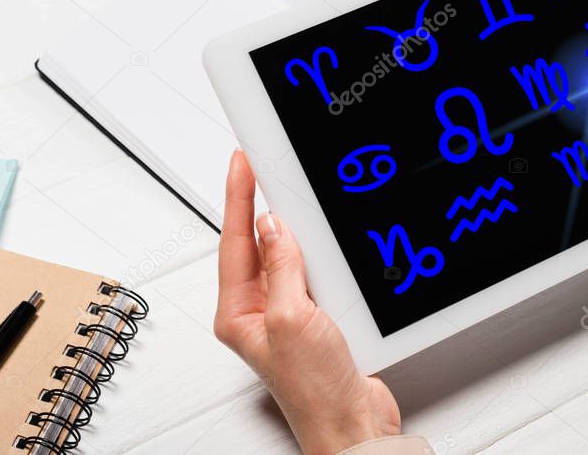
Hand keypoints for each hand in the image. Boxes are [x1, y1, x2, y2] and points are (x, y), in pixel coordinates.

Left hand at [214, 151, 400, 453]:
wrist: (353, 424)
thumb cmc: (315, 392)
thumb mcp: (293, 319)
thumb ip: (283, 269)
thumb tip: (274, 228)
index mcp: (238, 313)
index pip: (234, 241)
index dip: (238, 197)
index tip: (241, 162)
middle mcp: (259, 312)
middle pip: (257, 244)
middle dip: (260, 205)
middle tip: (264, 165)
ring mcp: (288, 314)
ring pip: (287, 256)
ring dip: (295, 230)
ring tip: (294, 196)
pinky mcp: (317, 318)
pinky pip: (314, 273)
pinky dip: (321, 254)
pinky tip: (326, 241)